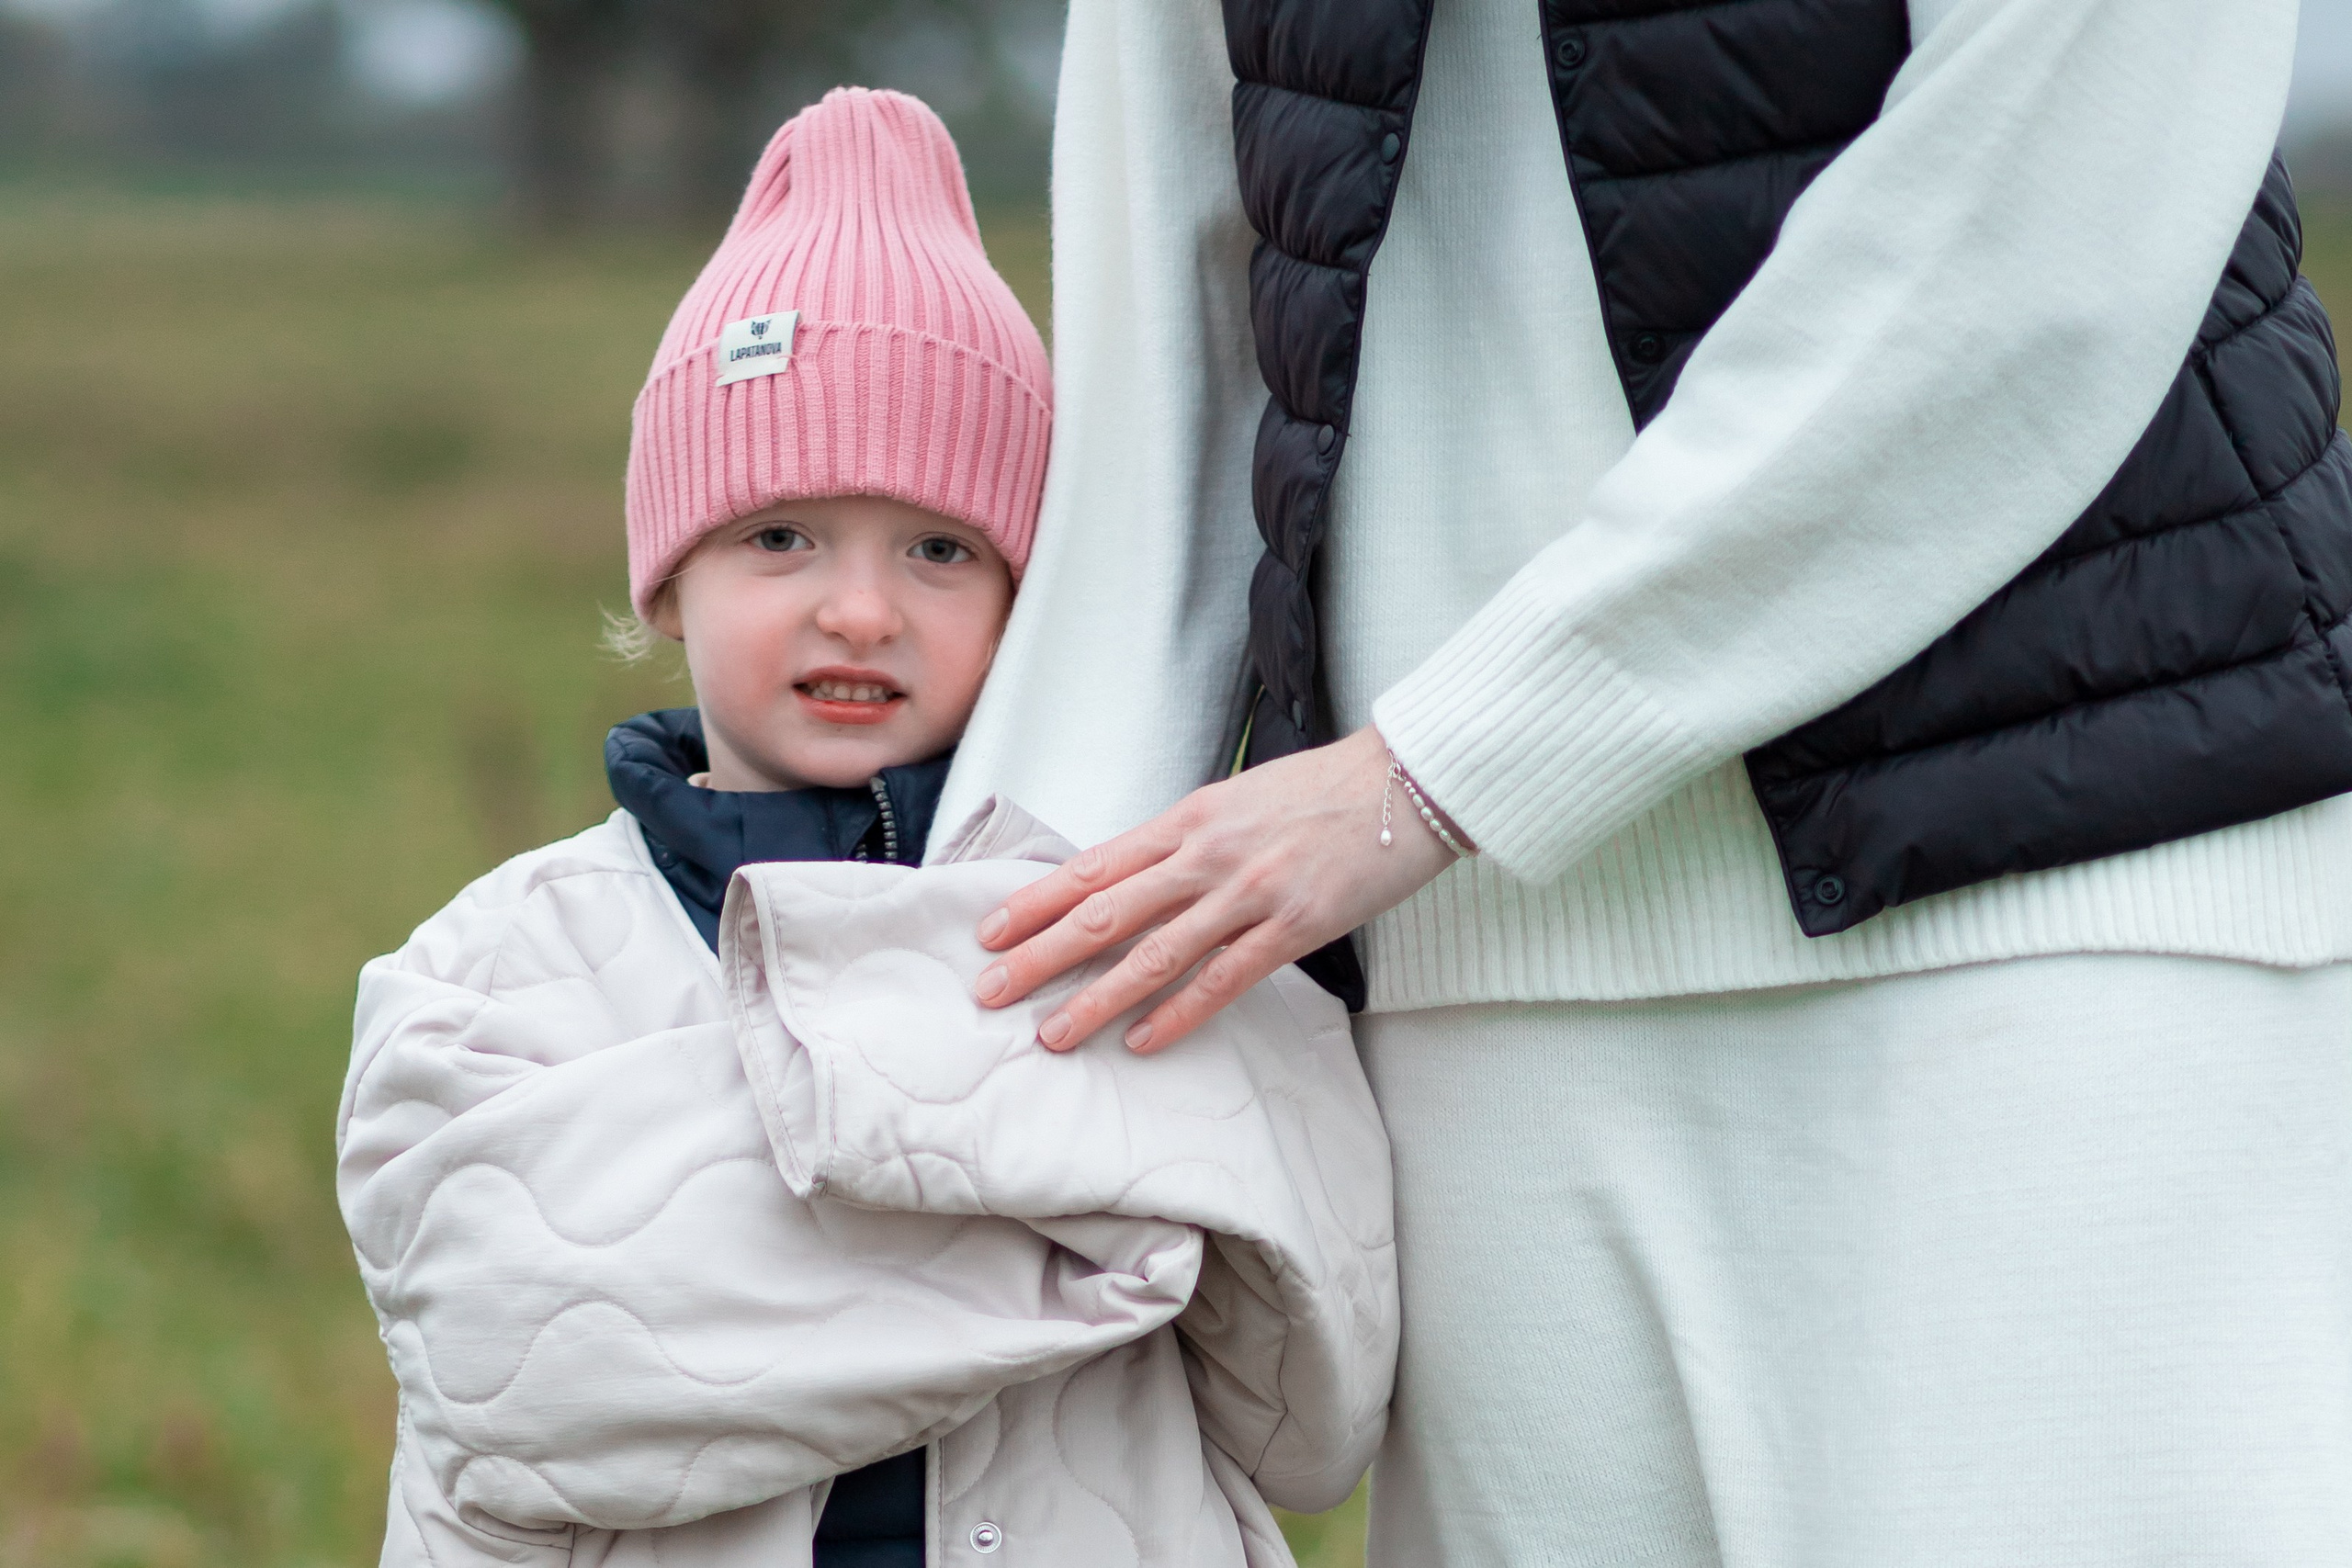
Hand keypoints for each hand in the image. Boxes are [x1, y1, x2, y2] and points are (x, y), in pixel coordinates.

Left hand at [971, 726, 1460, 1052]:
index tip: (988, 931)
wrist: (1405, 782)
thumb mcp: (1236, 801)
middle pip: (1105, 912)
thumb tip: (1131, 878)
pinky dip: (1178, 1012)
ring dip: (1095, 999)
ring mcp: (1249, 892)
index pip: (1093, 866)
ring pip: (1154, 954)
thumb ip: (1184, 840)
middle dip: (1040, 954)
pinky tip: (1141, 1041)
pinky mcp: (1294, 926)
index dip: (1035, 901)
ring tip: (1051, 1034)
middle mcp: (1206, 855)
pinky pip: (1223, 978)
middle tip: (989, 990)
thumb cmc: (1320, 789)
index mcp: (1187, 819)